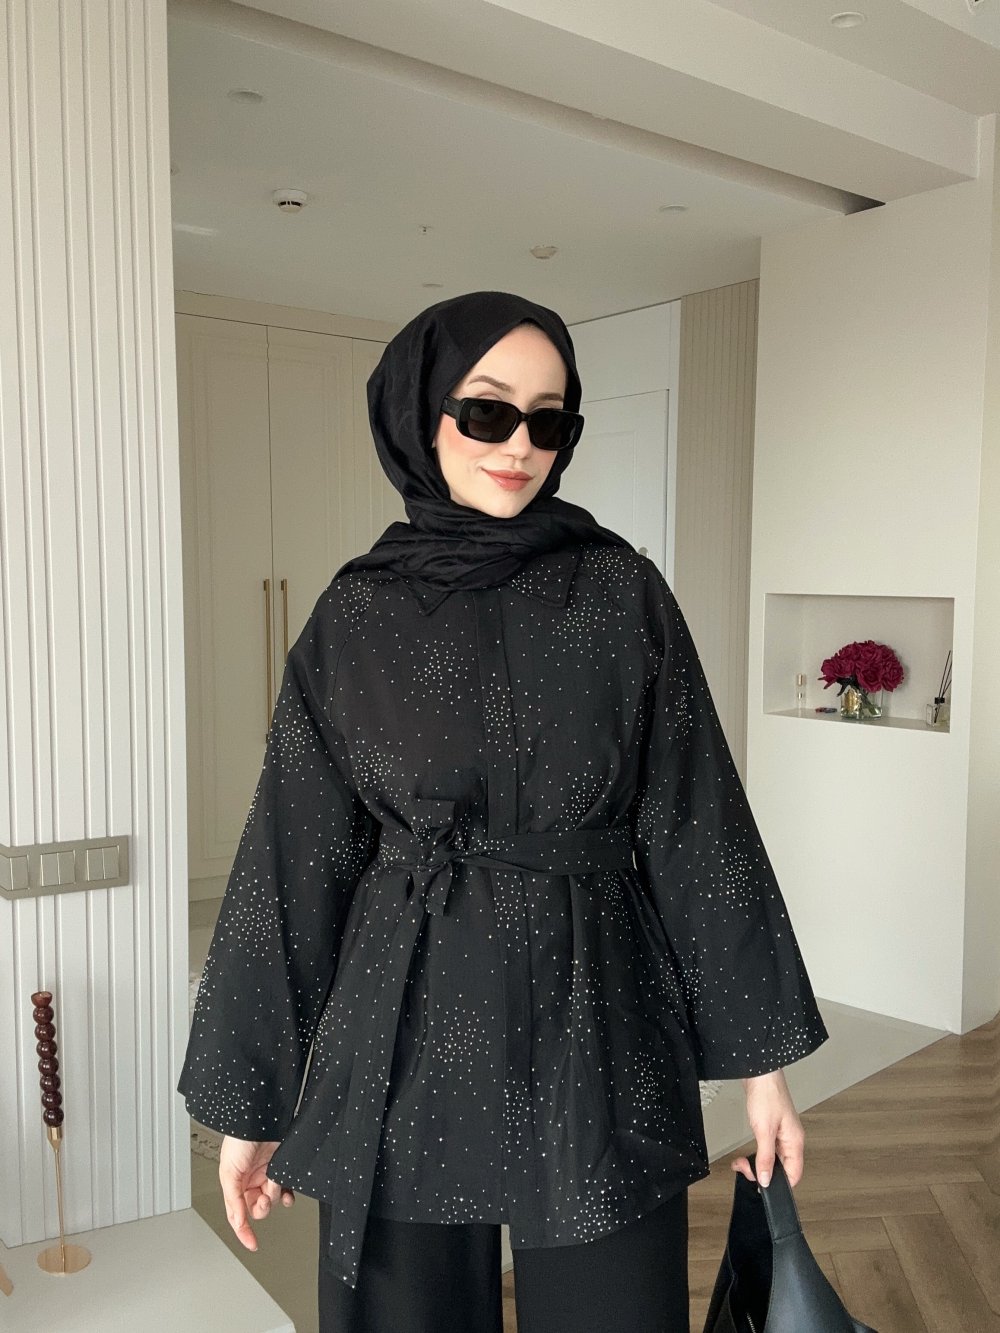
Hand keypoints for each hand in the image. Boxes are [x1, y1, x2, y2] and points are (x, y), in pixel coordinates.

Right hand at [218, 1135, 294, 1250]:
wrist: (261, 1117)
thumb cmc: (240, 1139)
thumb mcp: (228, 1172)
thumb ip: (233, 1200)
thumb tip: (239, 1223)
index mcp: (234, 1184)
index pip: (237, 1214)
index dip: (243, 1231)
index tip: (252, 1244)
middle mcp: (250, 1181)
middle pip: (257, 1209)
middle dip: (261, 1207)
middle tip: (264, 1198)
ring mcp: (266, 1174)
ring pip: (272, 1199)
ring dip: (274, 1195)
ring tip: (273, 1183)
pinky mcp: (281, 1168)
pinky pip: (285, 1189)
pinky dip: (286, 1193)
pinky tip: (286, 1192)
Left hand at [730, 1068, 804, 1189]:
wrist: (759, 1071)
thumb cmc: (767, 1094)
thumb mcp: (764, 1130)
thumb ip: (765, 1157)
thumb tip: (766, 1179)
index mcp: (795, 1141)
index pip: (794, 1174)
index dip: (779, 1184)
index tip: (761, 1184)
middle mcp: (791, 1138)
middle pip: (782, 1168)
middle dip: (763, 1172)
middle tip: (746, 1168)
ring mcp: (782, 1132)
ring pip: (773, 1158)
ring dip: (758, 1162)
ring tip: (742, 1162)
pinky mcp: (772, 1126)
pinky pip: (767, 1147)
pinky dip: (757, 1152)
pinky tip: (748, 1151)